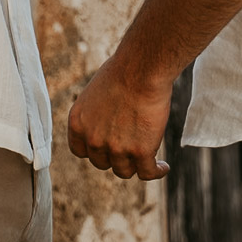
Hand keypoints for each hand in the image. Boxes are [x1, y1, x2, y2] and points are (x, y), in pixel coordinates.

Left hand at [68, 53, 172, 179]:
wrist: (141, 68)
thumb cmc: (122, 72)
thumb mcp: (96, 93)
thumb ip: (96, 115)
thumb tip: (106, 127)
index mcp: (78, 122)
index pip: (79, 151)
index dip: (93, 151)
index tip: (105, 148)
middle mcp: (93, 139)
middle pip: (102, 162)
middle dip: (114, 156)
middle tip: (129, 147)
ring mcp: (116, 148)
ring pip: (124, 171)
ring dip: (135, 165)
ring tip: (148, 157)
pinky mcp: (140, 152)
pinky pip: (147, 173)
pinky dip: (156, 171)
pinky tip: (163, 166)